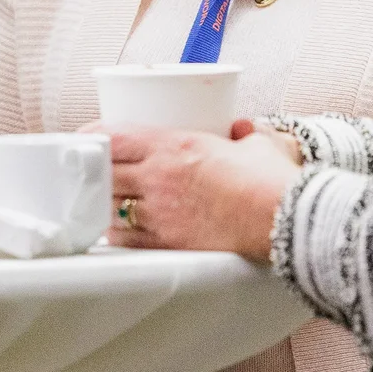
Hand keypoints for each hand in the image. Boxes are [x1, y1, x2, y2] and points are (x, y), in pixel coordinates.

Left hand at [105, 122, 302, 261]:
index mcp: (174, 145)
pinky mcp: (169, 242)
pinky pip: (127, 238)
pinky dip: (118, 233)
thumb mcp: (258, 144)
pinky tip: (117, 230)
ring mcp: (161, 211)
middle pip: (104, 172)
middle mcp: (160, 176)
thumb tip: (244, 128)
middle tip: (90, 172)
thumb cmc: (273, 180)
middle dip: (94, 172)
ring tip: (102, 201)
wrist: (286, 219)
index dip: (91, 136)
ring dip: (103, 203)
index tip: (86, 138)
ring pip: (110, 206)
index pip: (113, 136)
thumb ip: (245, 134)